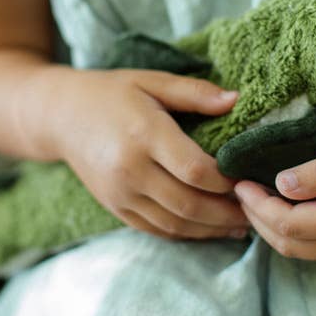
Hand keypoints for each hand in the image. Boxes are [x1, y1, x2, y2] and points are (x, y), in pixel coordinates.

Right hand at [57, 68, 250, 240]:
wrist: (60, 117)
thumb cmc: (112, 94)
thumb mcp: (152, 81)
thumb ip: (194, 92)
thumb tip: (236, 100)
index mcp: (143, 135)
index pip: (195, 169)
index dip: (227, 180)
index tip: (248, 176)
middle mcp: (130, 170)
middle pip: (189, 204)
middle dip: (227, 213)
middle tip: (255, 209)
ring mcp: (120, 194)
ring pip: (175, 224)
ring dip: (212, 230)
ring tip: (241, 225)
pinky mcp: (115, 208)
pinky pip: (157, 230)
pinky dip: (187, 234)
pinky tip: (210, 229)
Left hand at [233, 126, 315, 261]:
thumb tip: (281, 184)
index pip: (290, 226)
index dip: (258, 207)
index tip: (239, 181)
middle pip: (289, 246)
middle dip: (257, 219)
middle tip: (238, 189)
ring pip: (300, 250)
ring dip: (272, 227)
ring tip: (253, 197)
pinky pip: (315, 246)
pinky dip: (291, 229)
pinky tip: (282, 205)